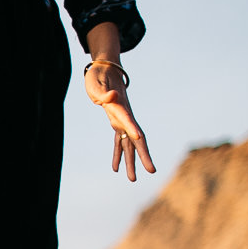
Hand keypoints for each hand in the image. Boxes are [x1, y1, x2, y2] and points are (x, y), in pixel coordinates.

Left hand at [83, 63, 155, 181]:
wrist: (105, 69)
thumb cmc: (98, 76)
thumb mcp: (95, 83)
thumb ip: (102, 92)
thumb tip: (110, 97)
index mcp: (119, 107)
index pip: (129, 121)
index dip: (134, 130)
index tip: (140, 140)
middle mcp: (124, 116)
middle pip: (137, 138)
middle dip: (143, 155)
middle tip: (151, 171)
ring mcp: (122, 120)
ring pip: (129, 144)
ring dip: (131, 161)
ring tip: (132, 179)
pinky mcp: (116, 122)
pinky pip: (119, 142)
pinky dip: (118, 155)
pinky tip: (116, 169)